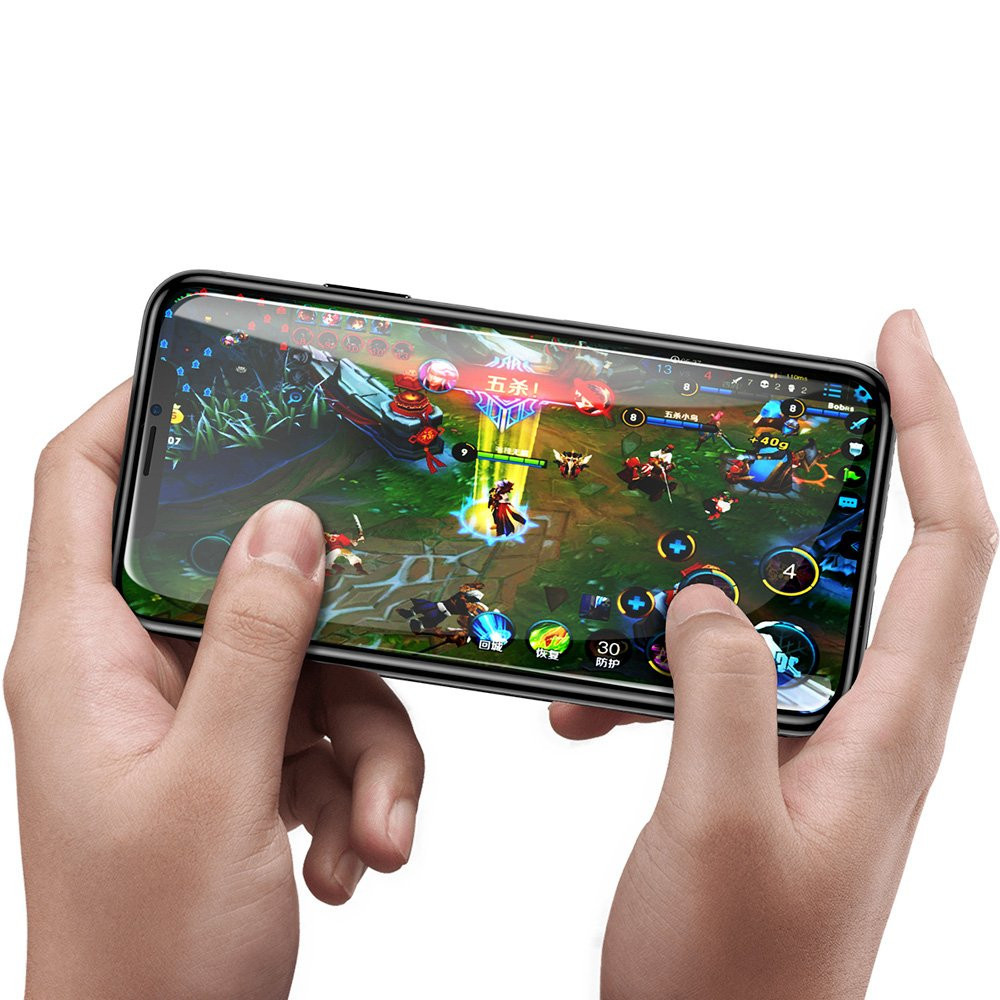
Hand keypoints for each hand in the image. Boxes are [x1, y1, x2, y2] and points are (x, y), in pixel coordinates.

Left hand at [4, 384, 424, 999]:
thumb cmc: (145, 957)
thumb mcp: (217, 785)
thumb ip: (255, 642)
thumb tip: (284, 527)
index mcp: (83, 655)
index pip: (81, 485)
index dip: (133, 415)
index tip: (214, 382)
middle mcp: (137, 671)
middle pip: (246, 581)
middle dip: (329, 634)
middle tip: (371, 665)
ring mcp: (194, 717)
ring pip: (309, 664)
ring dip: (364, 745)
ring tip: (370, 829)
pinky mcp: (242, 759)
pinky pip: (323, 726)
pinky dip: (356, 783)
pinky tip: (351, 851)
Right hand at [550, 311, 995, 999]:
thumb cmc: (734, 982)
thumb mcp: (719, 822)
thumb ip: (720, 692)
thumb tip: (710, 598)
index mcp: (889, 726)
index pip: (947, 540)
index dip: (930, 428)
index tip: (897, 342)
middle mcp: (867, 724)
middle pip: (865, 560)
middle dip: (814, 486)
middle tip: (756, 435)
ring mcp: (814, 745)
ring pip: (763, 626)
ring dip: (687, 614)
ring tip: (603, 653)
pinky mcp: (761, 767)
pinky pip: (712, 683)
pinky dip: (651, 678)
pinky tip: (587, 710)